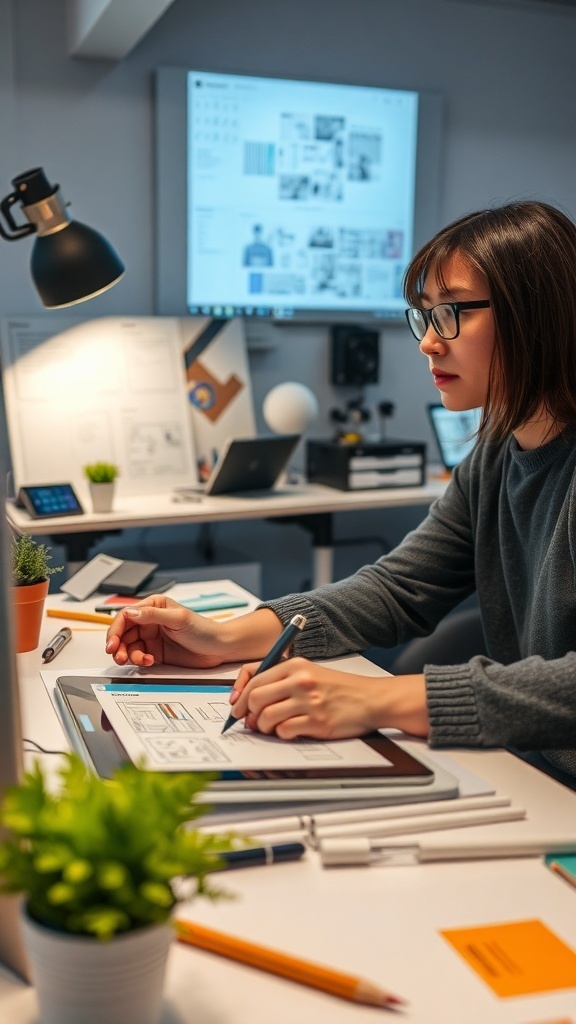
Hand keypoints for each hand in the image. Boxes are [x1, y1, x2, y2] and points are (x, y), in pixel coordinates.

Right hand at [105, 595, 224, 668]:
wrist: (218, 648)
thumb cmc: (203, 629)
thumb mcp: (178, 618)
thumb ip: (153, 615)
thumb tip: (131, 613)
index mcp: (153, 606)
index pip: (126, 616)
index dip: (116, 629)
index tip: (112, 643)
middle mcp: (149, 621)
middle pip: (123, 633)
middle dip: (118, 645)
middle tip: (118, 656)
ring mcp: (151, 638)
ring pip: (128, 647)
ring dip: (128, 655)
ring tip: (141, 660)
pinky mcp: (155, 653)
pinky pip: (138, 657)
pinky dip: (140, 661)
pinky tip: (149, 661)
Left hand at [229, 658, 428, 739]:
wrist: (372, 699)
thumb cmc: (340, 688)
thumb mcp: (310, 672)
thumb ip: (283, 679)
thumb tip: (250, 696)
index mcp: (296, 665)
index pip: (255, 677)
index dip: (240, 695)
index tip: (237, 707)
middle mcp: (301, 681)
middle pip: (256, 697)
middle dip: (248, 713)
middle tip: (251, 722)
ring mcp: (309, 702)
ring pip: (267, 716)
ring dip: (264, 727)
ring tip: (271, 728)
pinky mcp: (318, 722)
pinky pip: (284, 731)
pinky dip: (282, 735)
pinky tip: (290, 732)